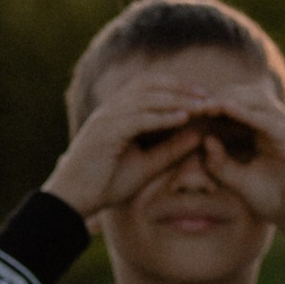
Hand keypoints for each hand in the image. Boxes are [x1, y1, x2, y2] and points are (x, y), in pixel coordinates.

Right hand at [46, 77, 231, 220]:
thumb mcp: (147, 165)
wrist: (74, 199)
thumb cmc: (106, 183)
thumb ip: (171, 149)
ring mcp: (106, 118)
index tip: (206, 98)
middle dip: (182, 87)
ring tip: (203, 106)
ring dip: (177, 100)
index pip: (151, 86)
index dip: (179, 88)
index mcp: (119, 112)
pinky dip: (162, 117)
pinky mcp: (105, 132)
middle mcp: (111, 109)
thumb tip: (198, 135)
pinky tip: (183, 119)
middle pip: (150, 84)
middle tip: (210, 96)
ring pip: (147, 98)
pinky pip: (138, 118)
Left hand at [171, 80, 284, 247]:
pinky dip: (246, 112)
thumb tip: (205, 140)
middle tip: (192, 101)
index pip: (241, 106)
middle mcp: (280, 125)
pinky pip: (268, 119)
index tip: (188, 109)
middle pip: (249, 95)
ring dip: (230, 98)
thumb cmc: (278, 202)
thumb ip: (221, 163)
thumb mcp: (241, 182)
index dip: (215, 105)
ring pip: (259, 100)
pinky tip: (225, 109)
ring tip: (205, 103)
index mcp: (268, 132)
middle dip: (220, 96)